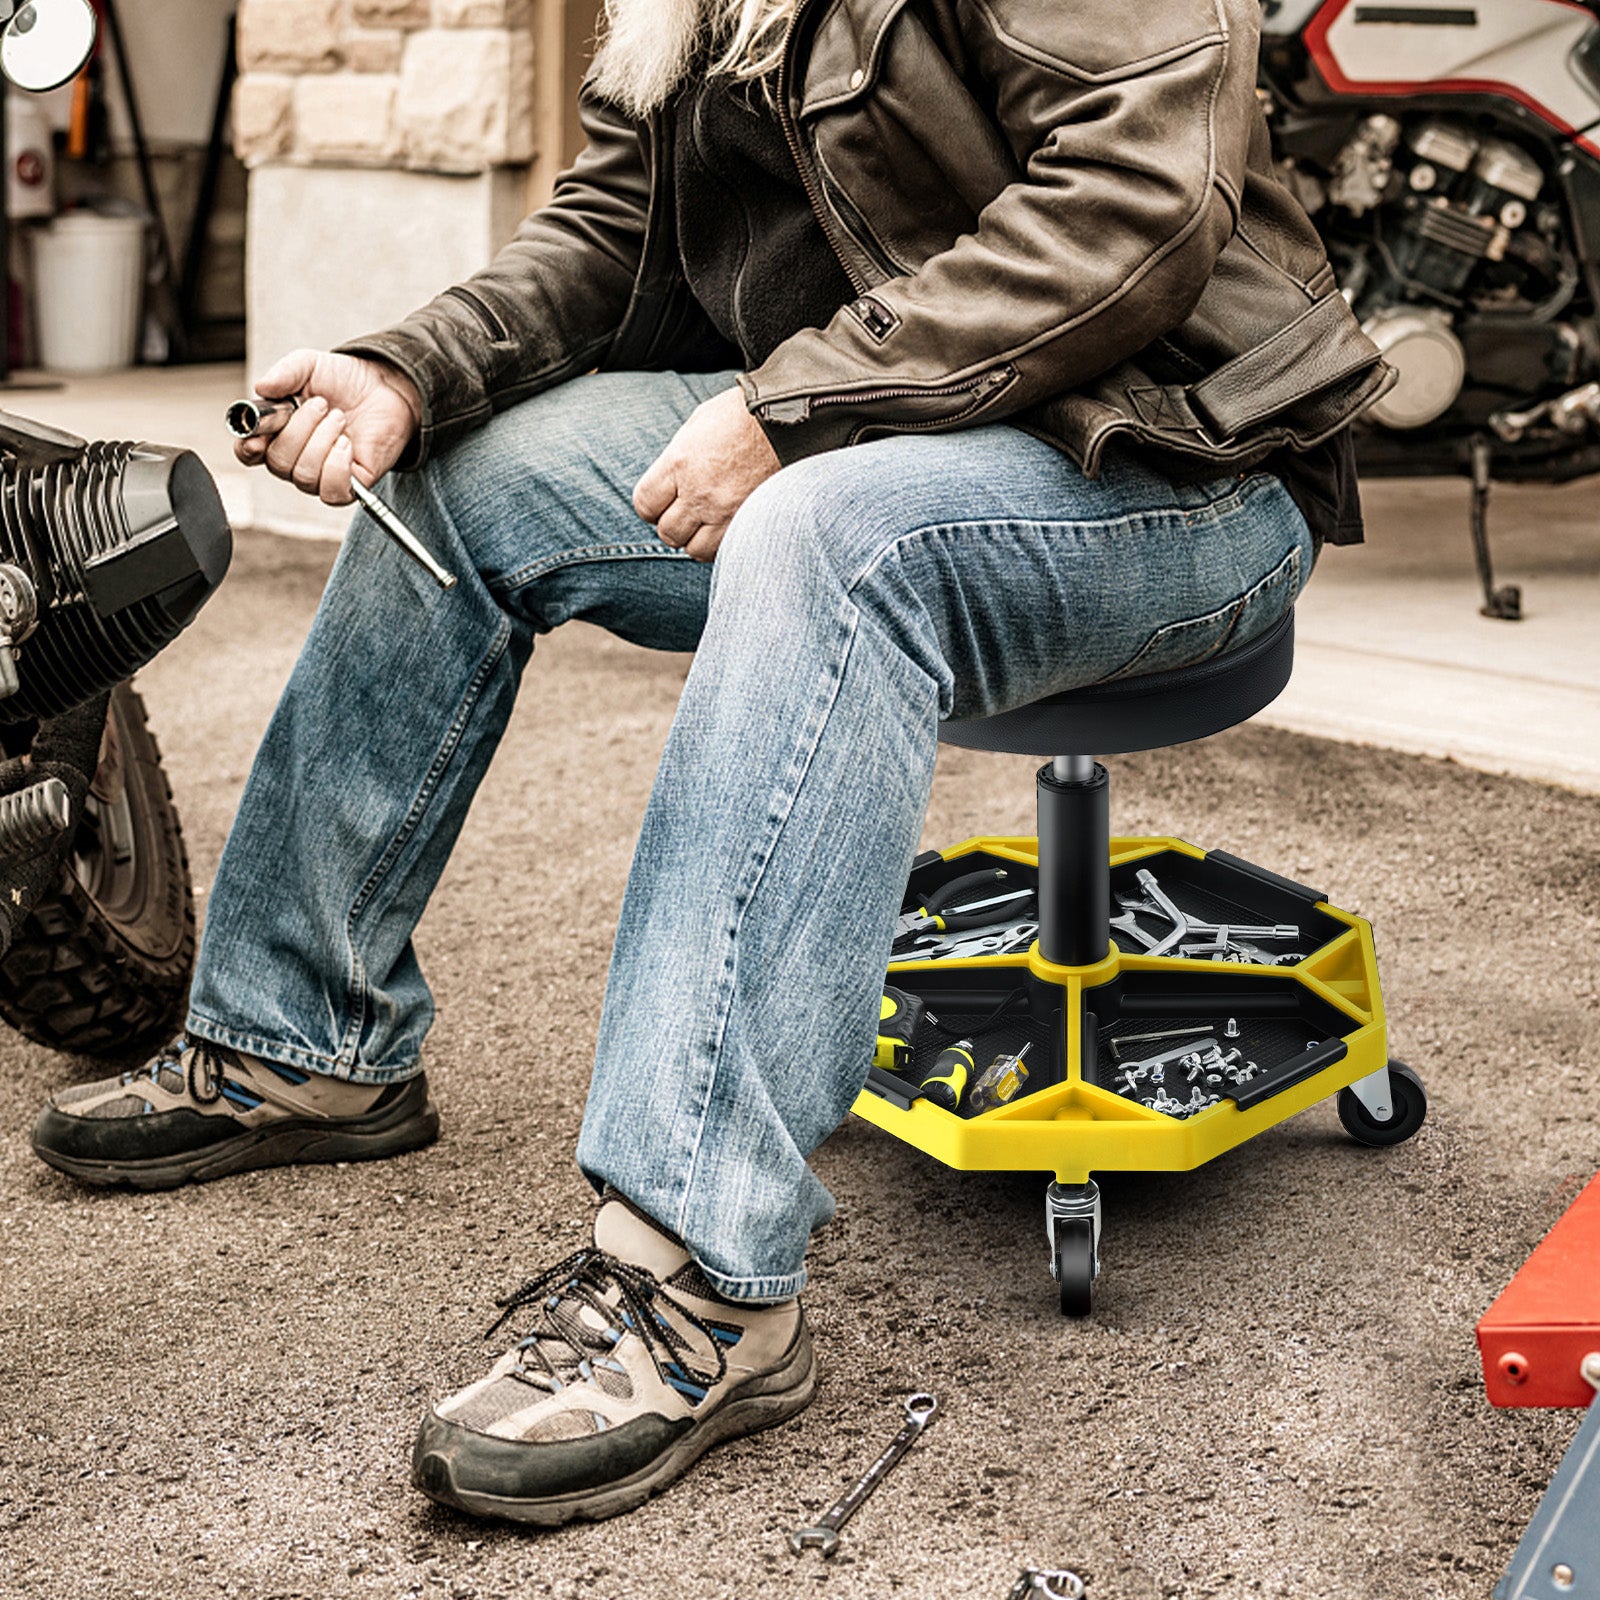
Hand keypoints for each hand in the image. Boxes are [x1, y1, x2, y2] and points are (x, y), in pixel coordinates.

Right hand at [234, 349, 422, 505]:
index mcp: (277, 432)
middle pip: (277, 462)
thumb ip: (284, 373)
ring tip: (339, 419)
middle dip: (300, 430)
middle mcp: (294, 458)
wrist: (385, 389)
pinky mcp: (347, 486)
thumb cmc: (344, 382)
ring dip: (322, 441)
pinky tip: (347, 444)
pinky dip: (338, 465)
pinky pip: (331, 491)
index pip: (248, 452)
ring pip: (304, 475)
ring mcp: (320, 475)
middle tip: (323, 405)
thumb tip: (262, 387)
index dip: (248, 448)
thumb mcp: (310, 366)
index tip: (257, 437)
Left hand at [633, 386, 780, 561]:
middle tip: (685, 513)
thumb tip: (667, 481)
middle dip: (672, 524)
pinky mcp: (750, 521)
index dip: (650, 507)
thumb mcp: (698, 425)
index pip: (645, 504)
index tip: (660, 503)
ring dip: (696, 539)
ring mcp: (725, 511)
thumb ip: (677, 458)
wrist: (790, 419)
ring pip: (694, 548)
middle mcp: (698, 492)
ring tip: (705, 524)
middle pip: (668, 531)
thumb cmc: (742, 415)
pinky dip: (719, 545)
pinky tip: (725, 527)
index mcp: (679, 463)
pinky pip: (724, 551)